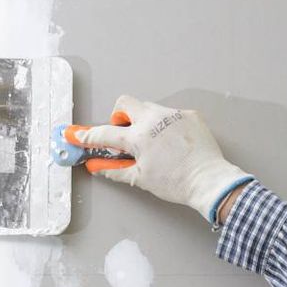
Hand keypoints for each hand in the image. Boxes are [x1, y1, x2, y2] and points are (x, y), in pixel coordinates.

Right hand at [74, 96, 251, 221]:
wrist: (209, 181)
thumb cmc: (176, 182)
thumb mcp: (140, 178)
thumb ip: (114, 169)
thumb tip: (97, 167)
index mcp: (139, 137)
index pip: (105, 133)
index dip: (87, 136)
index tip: (77, 135)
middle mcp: (154, 119)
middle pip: (125, 103)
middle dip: (120, 116)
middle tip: (124, 136)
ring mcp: (173, 115)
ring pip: (149, 108)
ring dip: (144, 121)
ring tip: (153, 143)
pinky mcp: (189, 115)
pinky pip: (170, 114)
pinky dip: (166, 125)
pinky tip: (173, 143)